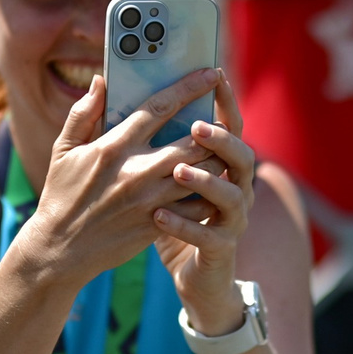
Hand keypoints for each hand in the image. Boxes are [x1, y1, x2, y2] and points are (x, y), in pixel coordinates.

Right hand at [19, 66, 228, 291]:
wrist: (60, 249)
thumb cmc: (61, 195)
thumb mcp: (64, 150)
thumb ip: (84, 113)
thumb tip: (100, 81)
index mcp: (114, 146)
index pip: (159, 107)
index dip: (188, 87)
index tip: (209, 74)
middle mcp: (137, 171)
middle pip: (193, 142)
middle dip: (214, 128)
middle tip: (222, 121)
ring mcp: (150, 200)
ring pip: (202, 174)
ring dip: (217, 160)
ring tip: (222, 151)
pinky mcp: (157, 223)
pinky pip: (196, 206)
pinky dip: (209, 194)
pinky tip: (212, 185)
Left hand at [152, 74, 259, 332]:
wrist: (193, 275)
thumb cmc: (170, 217)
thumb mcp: (155, 178)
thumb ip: (141, 138)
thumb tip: (112, 91)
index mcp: (220, 164)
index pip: (229, 126)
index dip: (226, 102)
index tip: (214, 77)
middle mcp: (234, 186)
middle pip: (240, 155)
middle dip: (220, 139)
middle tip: (197, 127)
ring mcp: (231, 219)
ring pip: (231, 194)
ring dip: (206, 181)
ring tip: (178, 171)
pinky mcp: (220, 249)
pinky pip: (207, 235)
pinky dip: (184, 224)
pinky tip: (158, 216)